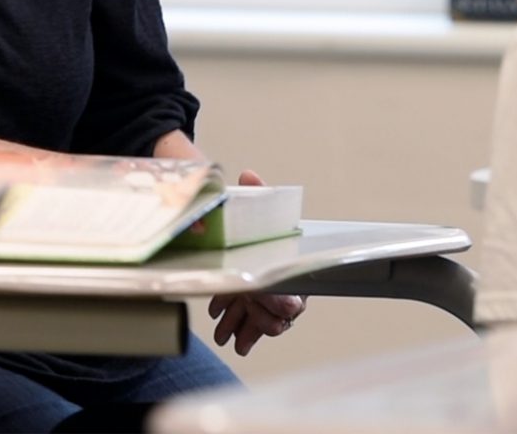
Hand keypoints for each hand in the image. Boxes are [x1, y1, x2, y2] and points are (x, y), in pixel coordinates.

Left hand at [207, 169, 306, 355]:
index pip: (292, 293)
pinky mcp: (261, 313)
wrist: (267, 243)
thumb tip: (249, 175)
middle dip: (255, 316)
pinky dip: (244, 337)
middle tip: (240, 311)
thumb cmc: (270, 232)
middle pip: (276, 314)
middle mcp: (288, 292)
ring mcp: (274, 305)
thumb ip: (259, 196)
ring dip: (241, 327)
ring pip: (262, 324)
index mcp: (293, 269)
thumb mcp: (264, 212)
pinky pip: (255, 330)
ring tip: (223, 334)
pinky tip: (233, 341)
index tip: (261, 295)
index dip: (278, 298)